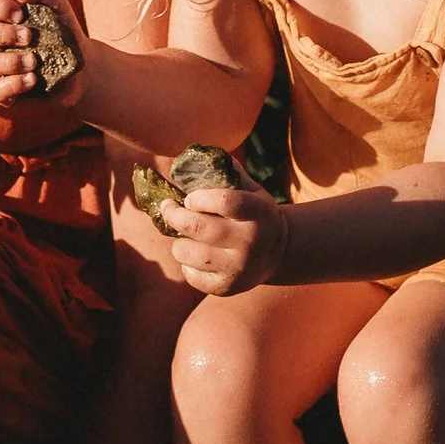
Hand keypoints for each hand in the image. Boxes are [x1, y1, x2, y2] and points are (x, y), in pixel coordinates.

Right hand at [0, 0, 85, 110]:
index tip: (20, 14)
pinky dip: (12, 84)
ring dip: (8, 62)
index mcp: (2, 14)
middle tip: (29, 37)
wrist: (81, 68)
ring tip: (34, 62)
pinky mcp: (0, 90)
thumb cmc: (64, 32)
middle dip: (2, 34)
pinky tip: (32, 79)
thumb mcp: (58, 5)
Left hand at [165, 181, 290, 296]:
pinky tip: (195, 255)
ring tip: (184, 235)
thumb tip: (193, 156)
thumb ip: (227, 173)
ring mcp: (238, 268)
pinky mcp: (227, 287)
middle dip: (174, 215)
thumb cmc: (254, 213)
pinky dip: (186, 263)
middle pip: (198, 228)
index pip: (225, 201)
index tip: (189, 198)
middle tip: (167, 207)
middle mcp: (250, 242)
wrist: (277, 253)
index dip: (200, 198)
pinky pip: (190, 275)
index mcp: (258, 213)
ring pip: (188, 252)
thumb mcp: (251, 190)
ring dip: (178, 241)